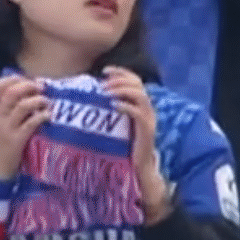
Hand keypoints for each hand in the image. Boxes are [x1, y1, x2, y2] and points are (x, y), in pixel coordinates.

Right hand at [0, 74, 47, 180]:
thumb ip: (2, 110)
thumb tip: (22, 93)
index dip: (14, 79)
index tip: (25, 80)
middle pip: (12, 92)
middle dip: (29, 86)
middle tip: (41, 88)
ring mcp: (6, 129)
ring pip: (23, 105)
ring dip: (38, 100)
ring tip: (46, 102)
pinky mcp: (16, 141)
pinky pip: (31, 123)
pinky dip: (42, 116)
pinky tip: (48, 116)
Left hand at [102, 67, 166, 214]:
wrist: (137, 168)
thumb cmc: (123, 147)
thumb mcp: (115, 124)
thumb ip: (109, 110)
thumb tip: (90, 98)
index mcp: (141, 105)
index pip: (135, 80)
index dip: (121, 72)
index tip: (104, 71)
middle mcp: (148, 109)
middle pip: (138, 84)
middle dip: (119, 80)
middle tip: (103, 86)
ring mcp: (149, 119)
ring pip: (140, 95)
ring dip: (121, 90)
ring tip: (106, 94)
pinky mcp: (147, 130)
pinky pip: (139, 113)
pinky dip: (126, 106)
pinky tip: (113, 106)